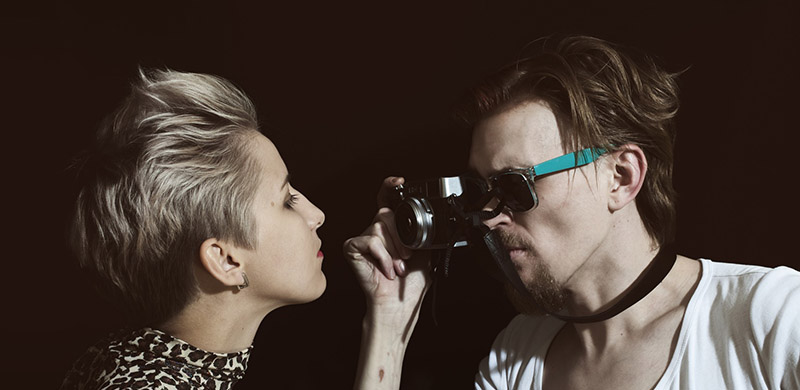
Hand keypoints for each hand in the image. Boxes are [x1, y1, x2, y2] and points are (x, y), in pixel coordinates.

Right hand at [343, 177, 431, 319]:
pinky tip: (386, 269)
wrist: (398, 304)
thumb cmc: (409, 284)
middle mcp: (376, 230)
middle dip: (401, 237)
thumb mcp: (424, 252)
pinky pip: (370, 241)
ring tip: (397, 266)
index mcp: (392, 229)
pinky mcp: (352, 248)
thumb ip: (423, 232)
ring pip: (379, 227)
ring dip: (393, 250)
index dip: (390, 187)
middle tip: (406, 257)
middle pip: (386, 214)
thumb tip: (432, 218)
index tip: (401, 182)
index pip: (386, 199)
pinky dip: (383, 256)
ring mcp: (363, 239)